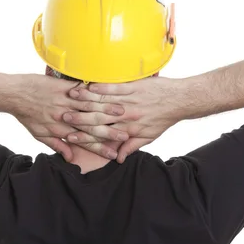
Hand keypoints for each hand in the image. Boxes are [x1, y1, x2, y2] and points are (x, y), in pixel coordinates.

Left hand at [9, 74, 127, 160]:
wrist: (13, 94)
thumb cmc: (26, 115)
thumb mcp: (39, 134)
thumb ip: (57, 145)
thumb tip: (70, 158)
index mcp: (60, 130)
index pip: (84, 142)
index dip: (99, 149)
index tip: (113, 155)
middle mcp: (64, 117)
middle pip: (90, 126)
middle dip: (109, 132)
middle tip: (125, 137)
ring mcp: (65, 101)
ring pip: (89, 108)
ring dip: (107, 110)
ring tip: (123, 113)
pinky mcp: (63, 86)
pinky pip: (82, 89)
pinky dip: (96, 91)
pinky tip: (108, 90)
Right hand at [62, 77, 185, 162]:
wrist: (179, 101)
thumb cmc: (163, 119)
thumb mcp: (149, 137)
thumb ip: (131, 147)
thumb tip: (119, 158)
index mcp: (128, 129)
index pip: (102, 134)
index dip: (84, 136)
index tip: (69, 136)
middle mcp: (126, 115)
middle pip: (98, 118)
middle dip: (79, 118)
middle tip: (63, 117)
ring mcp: (129, 100)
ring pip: (103, 101)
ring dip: (85, 99)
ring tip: (70, 98)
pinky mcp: (133, 86)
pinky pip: (114, 87)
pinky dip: (100, 86)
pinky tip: (87, 85)